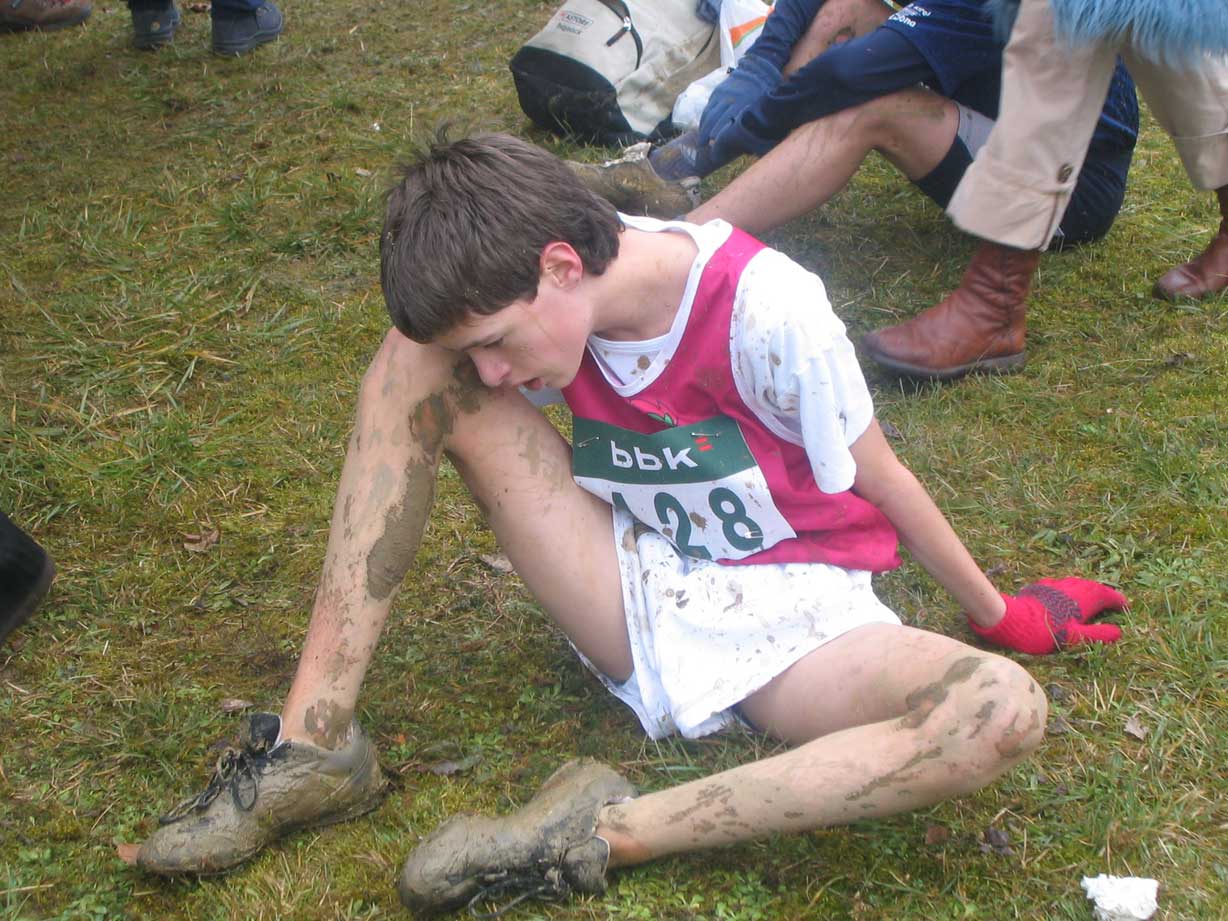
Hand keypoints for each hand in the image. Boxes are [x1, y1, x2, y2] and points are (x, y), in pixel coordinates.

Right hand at [697, 54, 781, 148]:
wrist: (760, 69)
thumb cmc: (766, 95)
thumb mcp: (764, 109)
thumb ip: (754, 125)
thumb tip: (745, 144)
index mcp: (743, 104)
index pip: (726, 125)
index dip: (719, 140)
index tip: (714, 152)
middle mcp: (730, 98)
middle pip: (714, 120)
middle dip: (707, 136)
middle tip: (703, 148)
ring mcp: (722, 93)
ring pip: (709, 113)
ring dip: (704, 128)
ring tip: (701, 141)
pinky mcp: (718, 90)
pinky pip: (708, 107)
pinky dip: (704, 118)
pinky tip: (703, 128)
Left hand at [969, 578, 1127, 654]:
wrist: (1010, 619)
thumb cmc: (1044, 631)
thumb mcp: (1075, 638)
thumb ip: (1099, 635)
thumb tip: (1119, 632)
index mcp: (1084, 598)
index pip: (1107, 595)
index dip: (1117, 601)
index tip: (1125, 606)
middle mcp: (1071, 587)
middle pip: (1092, 587)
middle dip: (1103, 594)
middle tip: (1111, 602)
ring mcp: (1054, 585)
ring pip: (1076, 584)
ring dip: (1085, 591)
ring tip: (1090, 599)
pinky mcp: (1040, 587)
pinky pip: (1060, 586)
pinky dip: (1068, 591)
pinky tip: (1064, 598)